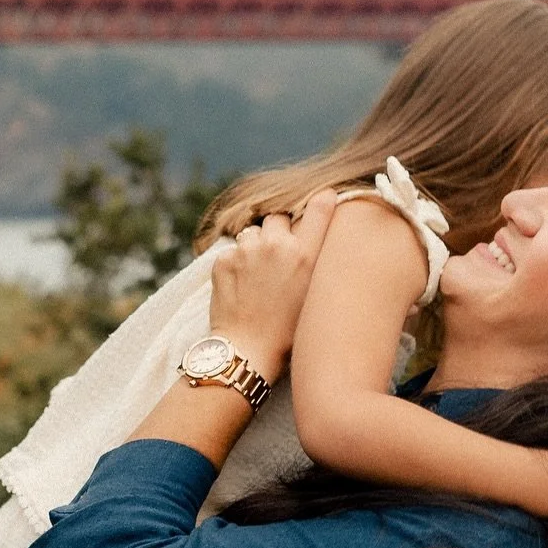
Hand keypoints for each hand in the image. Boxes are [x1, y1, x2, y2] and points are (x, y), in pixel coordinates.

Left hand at [209, 191, 338, 382]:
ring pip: (251, 234)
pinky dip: (235, 264)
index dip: (322, 201)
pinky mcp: (223, 260)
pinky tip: (240, 287)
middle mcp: (277, 245)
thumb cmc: (287, 332)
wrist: (247, 351)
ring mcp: (247, 251)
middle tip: (278, 259)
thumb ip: (312, 260)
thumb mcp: (313, 295)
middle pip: (278, 219)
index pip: (319, 210)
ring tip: (257, 276)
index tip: (324, 197)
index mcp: (305, 254)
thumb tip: (311, 238)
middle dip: (278, 232)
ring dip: (254, 247)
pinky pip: (232, 251)